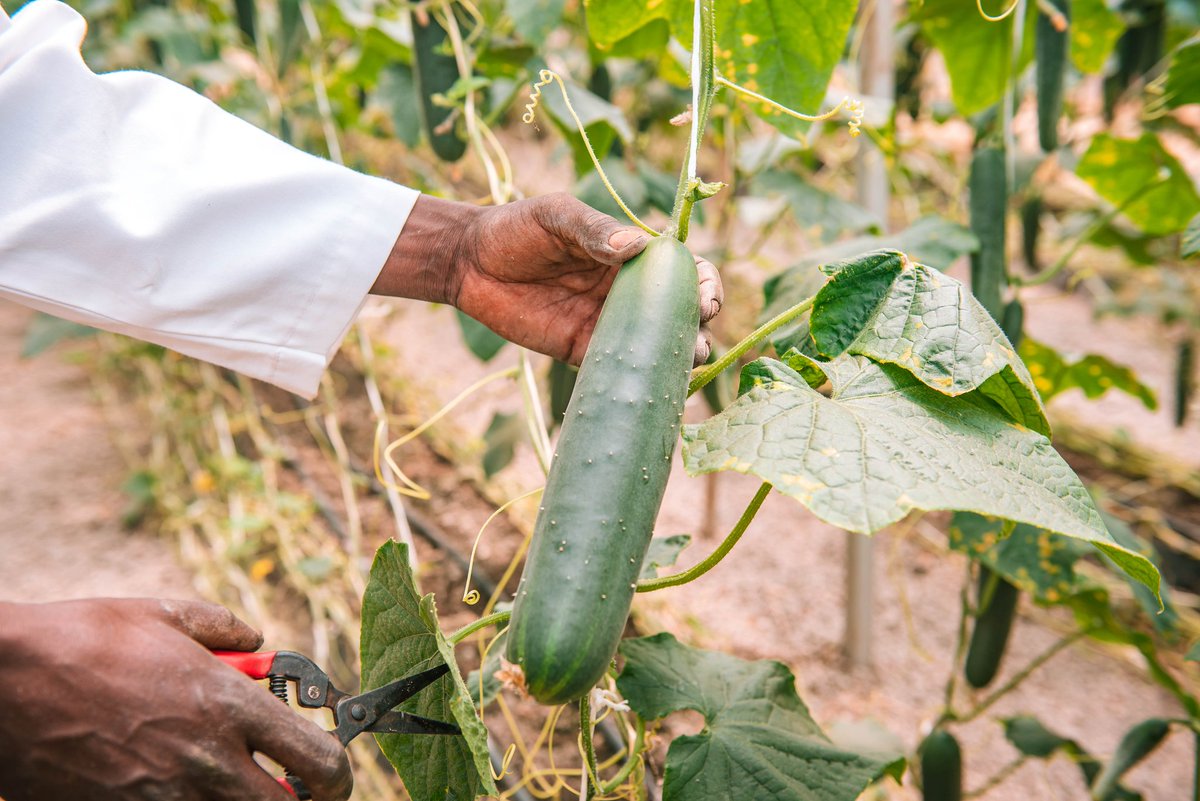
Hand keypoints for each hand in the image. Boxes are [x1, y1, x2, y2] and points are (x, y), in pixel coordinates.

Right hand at [0, 598, 351, 800]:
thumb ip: (225, 628)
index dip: (339, 773)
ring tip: (231, 785)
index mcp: (226, 705)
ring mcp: (163, 798)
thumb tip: (254, 641)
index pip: (317, 758)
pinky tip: (176, 788)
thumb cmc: (83, 639)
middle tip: (293, 791)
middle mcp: (205, 760)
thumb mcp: (165, 614)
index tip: (333, 773)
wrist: (3, 682)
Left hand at [373, 193, 721, 364]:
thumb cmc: (515, 228)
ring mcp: (607, 326)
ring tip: (680, 365)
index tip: (705, 300)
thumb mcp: (555, 217)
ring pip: (656, 348)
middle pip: (681, 315)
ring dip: (676, 359)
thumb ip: (593, 230)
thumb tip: (635, 246)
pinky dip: (637, 381)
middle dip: (698, 330)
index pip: (685, 271)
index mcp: (631, 256)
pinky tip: (648, 389)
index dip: (705, 285)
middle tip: (695, 342)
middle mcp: (627, 293)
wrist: (468, 263)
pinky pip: (618, 371)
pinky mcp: (581, 353)